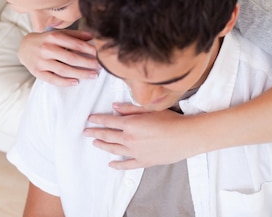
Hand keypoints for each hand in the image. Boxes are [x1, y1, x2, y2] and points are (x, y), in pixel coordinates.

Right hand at [18, 29, 98, 85]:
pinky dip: (65, 82)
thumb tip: (93, 37)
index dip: (89, 50)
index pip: (75, 44)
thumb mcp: (59, 33)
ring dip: (80, 73)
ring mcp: (41, 62)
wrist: (24, 47)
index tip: (100, 54)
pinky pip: (53, 79)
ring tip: (93, 75)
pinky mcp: (37, 72)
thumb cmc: (46, 40)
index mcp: (54, 37)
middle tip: (100, 67)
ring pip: (64, 70)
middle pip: (71, 58)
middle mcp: (47, 49)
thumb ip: (75, 34)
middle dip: (88, 63)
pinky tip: (76, 82)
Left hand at [84, 103, 198, 168]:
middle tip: (86, 132)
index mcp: (130, 124)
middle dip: (96, 132)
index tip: (90, 119)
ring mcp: (135, 152)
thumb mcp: (150, 109)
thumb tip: (115, 106)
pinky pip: (127, 165)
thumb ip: (130, 108)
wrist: (185, 137)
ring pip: (114, 149)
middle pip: (108, 135)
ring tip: (95, 143)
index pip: (109, 121)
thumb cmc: (171, 121)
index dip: (98, 119)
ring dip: (103, 146)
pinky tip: (111, 164)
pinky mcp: (144, 161)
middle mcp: (130, 139)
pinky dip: (118, 165)